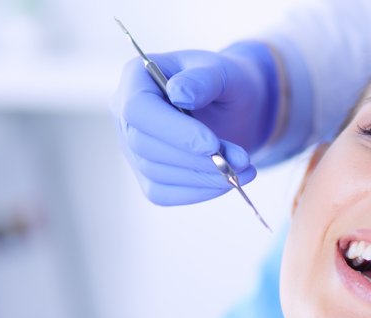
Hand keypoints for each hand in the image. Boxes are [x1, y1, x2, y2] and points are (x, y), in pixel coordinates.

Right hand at [111, 42, 278, 204]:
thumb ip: (204, 79)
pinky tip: (228, 182)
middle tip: (241, 159)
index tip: (212, 144)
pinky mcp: (148, 174)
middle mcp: (127, 114)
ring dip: (203, 177)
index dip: (173, 131)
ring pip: (155, 173)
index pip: (138, 109)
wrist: (238, 107)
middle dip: (195, 158)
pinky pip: (164, 193)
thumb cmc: (228, 83)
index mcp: (138, 78)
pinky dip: (198, 192)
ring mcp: (133, 147)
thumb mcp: (225, 72)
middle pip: (145, 146)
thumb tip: (179, 92)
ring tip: (243, 168)